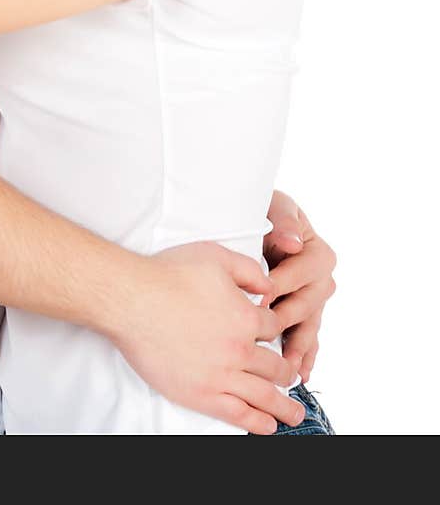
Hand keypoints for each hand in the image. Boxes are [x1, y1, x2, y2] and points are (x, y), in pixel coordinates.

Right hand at [108, 243, 304, 434]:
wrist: (133, 300)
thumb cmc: (169, 275)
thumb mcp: (215, 256)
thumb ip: (248, 270)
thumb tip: (269, 286)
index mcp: (245, 317)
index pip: (273, 328)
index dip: (275, 328)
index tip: (274, 334)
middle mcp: (239, 350)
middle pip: (274, 366)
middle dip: (286, 372)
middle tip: (292, 377)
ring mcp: (222, 375)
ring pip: (264, 396)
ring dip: (284, 406)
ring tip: (295, 414)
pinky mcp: (202, 395)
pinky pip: (238, 414)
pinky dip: (257, 422)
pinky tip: (269, 426)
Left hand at [264, 190, 336, 381]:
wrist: (267, 222)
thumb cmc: (271, 213)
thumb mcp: (277, 208)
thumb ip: (285, 222)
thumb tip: (292, 243)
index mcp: (319, 255)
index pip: (299, 274)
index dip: (279, 284)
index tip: (259, 297)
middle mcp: (323, 281)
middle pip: (304, 305)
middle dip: (282, 319)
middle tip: (262, 336)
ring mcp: (316, 302)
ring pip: (308, 328)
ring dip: (297, 350)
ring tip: (286, 371)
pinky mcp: (307, 317)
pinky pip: (309, 339)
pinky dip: (305, 357)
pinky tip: (299, 374)